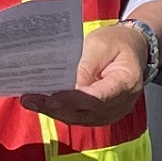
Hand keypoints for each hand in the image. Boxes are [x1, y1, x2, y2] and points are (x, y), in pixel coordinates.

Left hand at [25, 18, 153, 128]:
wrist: (131, 48)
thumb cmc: (116, 43)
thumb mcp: (100, 45)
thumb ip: (85, 66)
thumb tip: (67, 87)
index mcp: (127, 83)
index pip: (100, 97)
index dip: (75, 99)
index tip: (53, 97)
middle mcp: (122, 104)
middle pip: (86, 111)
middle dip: (57, 107)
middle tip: (31, 99)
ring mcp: (111, 113)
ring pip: (79, 118)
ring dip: (53, 111)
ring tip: (30, 101)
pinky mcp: (100, 115)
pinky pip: (78, 116)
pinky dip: (59, 110)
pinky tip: (41, 103)